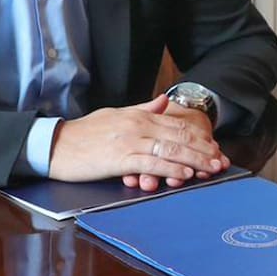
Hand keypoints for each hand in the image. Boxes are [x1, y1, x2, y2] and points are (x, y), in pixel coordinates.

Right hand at [48, 95, 228, 190]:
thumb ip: (143, 109)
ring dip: (194, 160)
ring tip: (211, 168)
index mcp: (138, 114)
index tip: (213, 146)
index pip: (176, 124)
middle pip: (179, 136)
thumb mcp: (116, 114)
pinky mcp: (121, 158)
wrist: (56, 144)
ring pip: (171, 149)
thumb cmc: (84, 133)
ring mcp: (130, 141)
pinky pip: (153, 163)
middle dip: (203, 149)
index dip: (198, 136)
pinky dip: (171, 168)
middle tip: (220, 160)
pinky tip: (185, 174)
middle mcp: (138, 125)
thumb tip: (164, 101)